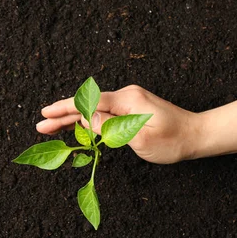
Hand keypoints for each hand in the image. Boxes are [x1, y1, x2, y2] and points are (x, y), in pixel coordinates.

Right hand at [36, 85, 201, 163]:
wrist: (196, 135)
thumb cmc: (173, 141)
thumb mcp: (141, 140)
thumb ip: (111, 129)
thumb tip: (87, 120)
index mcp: (127, 100)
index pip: (88, 103)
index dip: (65, 109)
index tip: (46, 114)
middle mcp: (126, 96)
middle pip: (87, 104)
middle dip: (62, 114)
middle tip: (41, 125)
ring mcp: (128, 101)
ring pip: (93, 108)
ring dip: (72, 118)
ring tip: (51, 127)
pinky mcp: (131, 109)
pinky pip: (103, 113)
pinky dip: (87, 120)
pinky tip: (75, 126)